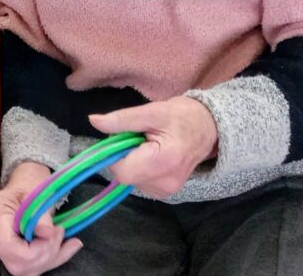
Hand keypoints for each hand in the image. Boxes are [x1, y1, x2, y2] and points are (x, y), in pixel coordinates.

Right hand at [0, 162, 83, 275]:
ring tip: (62, 234)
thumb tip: (48, 232)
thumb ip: (39, 212)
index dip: (31, 249)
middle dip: (45, 253)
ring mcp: (2, 249)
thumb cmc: (28, 186)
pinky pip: (34, 268)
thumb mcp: (34, 193)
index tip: (50, 234)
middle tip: (59, 231)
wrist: (24, 188)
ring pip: (27, 270)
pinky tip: (72, 245)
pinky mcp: (15, 256)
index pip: (6, 246)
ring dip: (51, 257)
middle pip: (17, 263)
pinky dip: (56, 258)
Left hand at [89, 96, 218, 198]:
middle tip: (136, 138)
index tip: (123, 136)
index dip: (114, 153)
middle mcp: (165, 183)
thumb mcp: (150, 111)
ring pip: (130, 179)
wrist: (208, 128)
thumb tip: (93, 121)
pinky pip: (140, 181)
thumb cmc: (181, 116)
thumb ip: (121, 119)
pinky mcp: (166, 191)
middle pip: (124, 176)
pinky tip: (151, 155)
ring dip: (130, 161)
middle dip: (122, 156)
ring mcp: (167, 191)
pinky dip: (139, 168)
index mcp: (162, 163)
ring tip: (146, 145)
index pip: (121, 171)